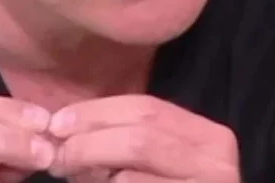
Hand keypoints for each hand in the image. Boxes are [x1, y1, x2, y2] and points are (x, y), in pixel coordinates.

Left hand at [46, 95, 240, 182]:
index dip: (99, 111)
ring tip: (67, 167)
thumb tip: (67, 131)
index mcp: (207, 137)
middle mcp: (217, 157)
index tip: (59, 122)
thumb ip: (122, 146)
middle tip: (56, 150)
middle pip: (142, 128)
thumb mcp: (150, 168)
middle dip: (91, 135)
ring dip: (93, 155)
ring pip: (140, 151)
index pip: (147, 107)